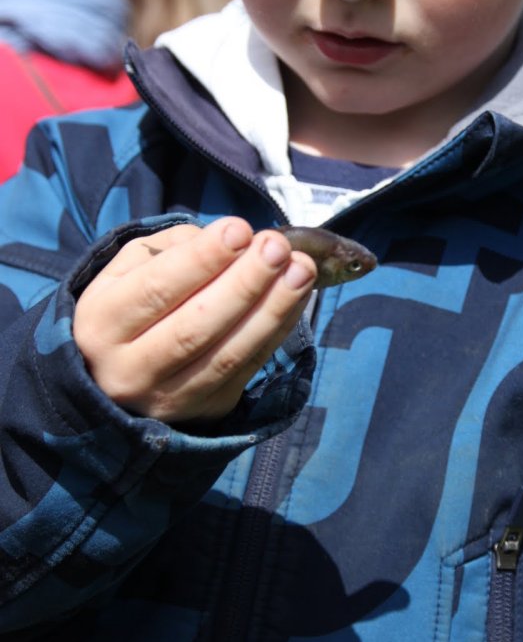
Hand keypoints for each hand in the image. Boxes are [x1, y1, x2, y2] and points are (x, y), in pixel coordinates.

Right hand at [73, 218, 316, 422]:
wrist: (114, 379)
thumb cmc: (130, 308)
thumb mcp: (127, 270)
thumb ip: (171, 249)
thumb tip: (231, 240)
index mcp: (101, 324)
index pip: (155, 290)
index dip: (202, 260)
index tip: (241, 229)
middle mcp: (129, 369)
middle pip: (195, 327)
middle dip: (244, 283)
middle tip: (278, 247)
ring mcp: (169, 397)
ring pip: (227, 355)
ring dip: (272, 309)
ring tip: (302, 270)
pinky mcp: (206, 411)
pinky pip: (249, 368)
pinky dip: (278, 330)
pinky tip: (298, 297)